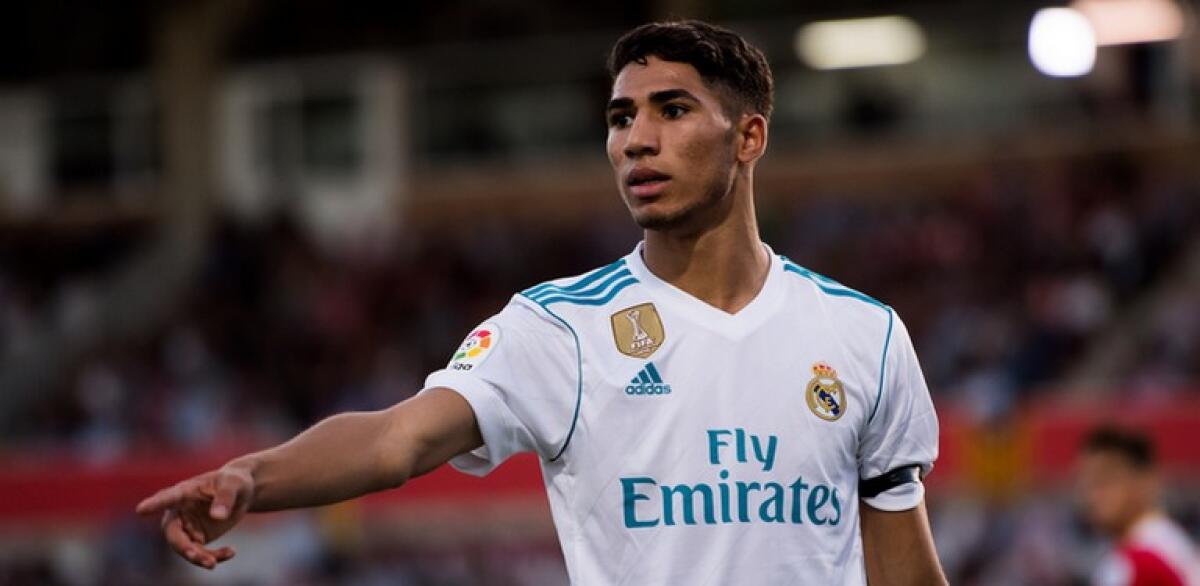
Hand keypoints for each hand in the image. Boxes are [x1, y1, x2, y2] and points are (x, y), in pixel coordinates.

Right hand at [135, 464, 254, 569]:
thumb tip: (218, 516)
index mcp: (185, 491)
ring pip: (185, 547)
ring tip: (213, 563)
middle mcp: (179, 510)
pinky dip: (213, 557)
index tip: (141, 509)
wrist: (241, 493)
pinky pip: (200, 553)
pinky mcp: (196, 538)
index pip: (168, 497)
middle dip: (182, 546)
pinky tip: (230, 552)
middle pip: (172, 532)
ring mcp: (186, 526)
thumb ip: (225, 498)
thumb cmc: (235, 482)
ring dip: (198, 558)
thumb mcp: (235, 485)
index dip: (155, 504)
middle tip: (196, 556)